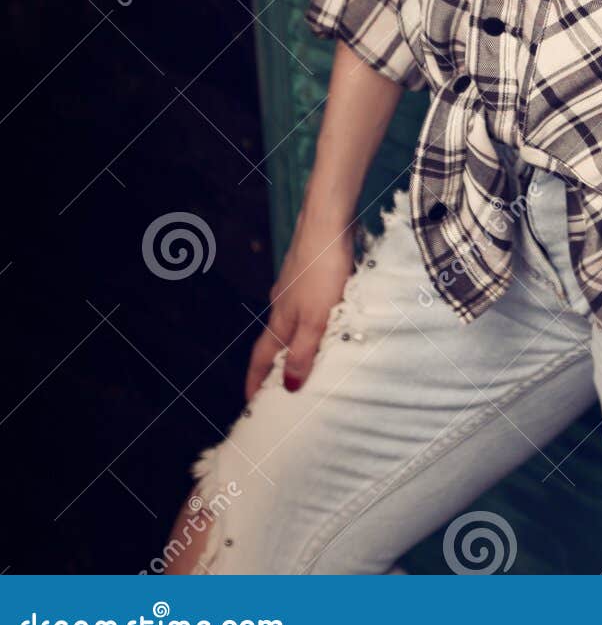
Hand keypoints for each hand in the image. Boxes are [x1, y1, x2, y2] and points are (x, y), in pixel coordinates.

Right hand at [243, 213, 355, 399]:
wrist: (327, 220)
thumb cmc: (322, 268)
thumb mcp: (316, 317)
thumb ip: (303, 350)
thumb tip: (289, 387)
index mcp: (280, 319)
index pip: (263, 358)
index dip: (256, 382)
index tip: (250, 404)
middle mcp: (283, 304)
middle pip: (275, 342)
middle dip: (275, 367)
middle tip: (279, 389)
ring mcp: (295, 287)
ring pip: (292, 323)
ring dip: (296, 343)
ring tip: (307, 360)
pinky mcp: (311, 272)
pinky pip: (308, 306)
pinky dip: (312, 322)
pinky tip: (326, 319)